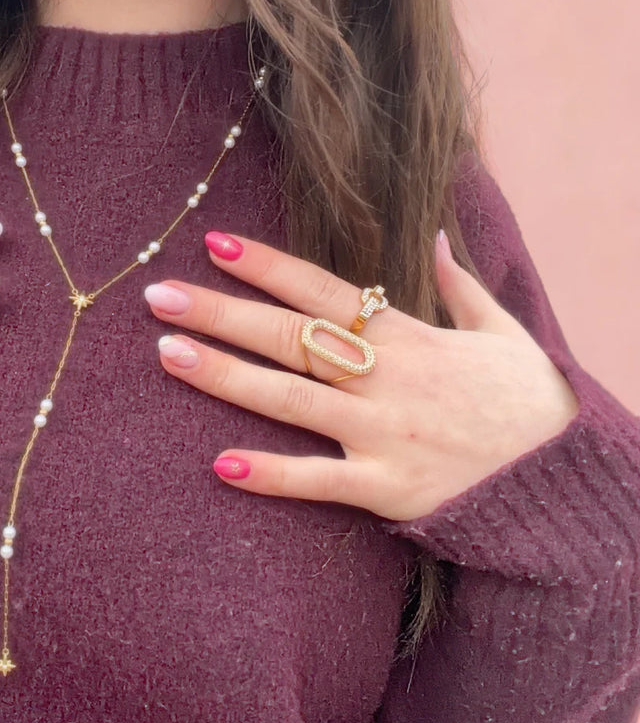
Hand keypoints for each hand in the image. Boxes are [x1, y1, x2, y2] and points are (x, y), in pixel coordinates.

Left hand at [144, 229, 579, 521]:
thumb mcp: (504, 331)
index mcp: (410, 337)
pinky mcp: (386, 487)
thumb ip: (462, 285)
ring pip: (291, 401)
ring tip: (168, 353)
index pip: (325, 291)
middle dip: (223, 314)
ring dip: (226, 377)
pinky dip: (271, 476)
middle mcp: (387, 379)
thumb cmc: (530, 403)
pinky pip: (319, 482)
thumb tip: (439, 235)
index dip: (269, 266)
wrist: (564, 483)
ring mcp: (382, 434)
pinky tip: (220, 465)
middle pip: (292, 338)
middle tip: (159, 296)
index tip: (216, 242)